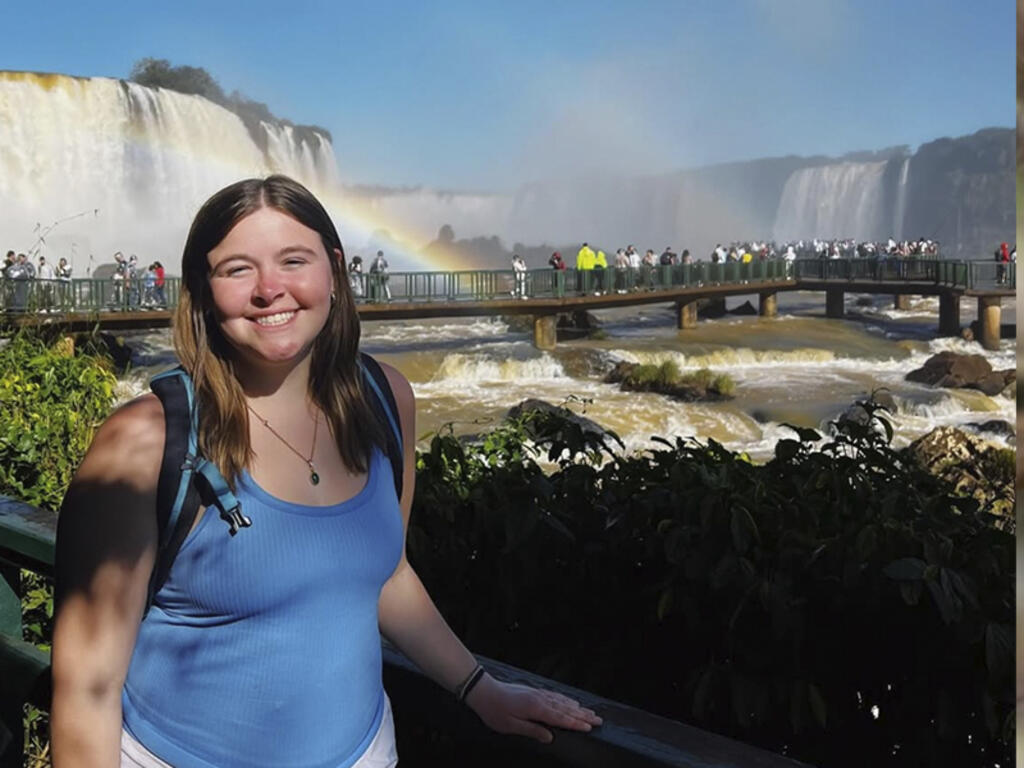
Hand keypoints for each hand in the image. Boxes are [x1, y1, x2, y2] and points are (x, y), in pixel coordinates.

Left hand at [464, 673, 602, 743]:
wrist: (484, 690)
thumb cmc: (495, 711)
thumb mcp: (511, 726)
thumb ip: (532, 730)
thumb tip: (550, 738)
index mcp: (536, 708)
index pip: (561, 718)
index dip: (576, 723)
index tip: (590, 727)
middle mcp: (540, 699)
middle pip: (566, 708)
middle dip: (583, 715)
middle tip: (599, 719)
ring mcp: (537, 694)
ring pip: (562, 701)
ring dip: (577, 707)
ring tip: (590, 712)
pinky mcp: (533, 692)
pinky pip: (554, 696)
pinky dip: (566, 699)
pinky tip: (571, 701)